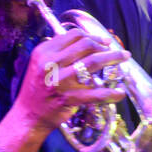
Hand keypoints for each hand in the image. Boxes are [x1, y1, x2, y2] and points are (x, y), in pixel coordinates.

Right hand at [14, 30, 129, 131]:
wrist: (28, 116)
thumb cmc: (37, 90)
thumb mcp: (40, 64)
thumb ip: (58, 52)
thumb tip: (86, 41)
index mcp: (44, 52)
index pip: (73, 35)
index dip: (92, 36)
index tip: (103, 42)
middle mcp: (50, 64)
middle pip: (85, 45)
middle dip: (105, 46)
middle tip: (116, 51)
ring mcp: (59, 81)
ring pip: (92, 63)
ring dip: (112, 58)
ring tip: (124, 59)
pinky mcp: (67, 99)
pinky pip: (94, 94)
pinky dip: (110, 93)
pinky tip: (119, 93)